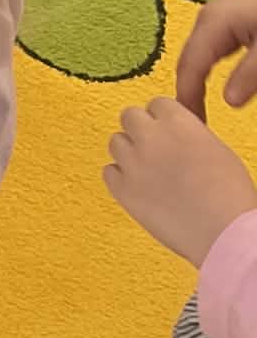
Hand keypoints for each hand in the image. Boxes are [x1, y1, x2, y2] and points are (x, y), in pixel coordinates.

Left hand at [104, 95, 256, 265]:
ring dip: (128, 152)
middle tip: (154, 148)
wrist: (225, 233)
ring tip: (146, 170)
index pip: (156, 104)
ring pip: (116, 142)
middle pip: (130, 116)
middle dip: (141, 130)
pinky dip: (119, 179)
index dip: (162, 119)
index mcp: (177, 122)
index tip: (167, 132)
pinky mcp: (123, 190)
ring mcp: (134, 162)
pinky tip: (136, 187)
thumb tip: (177, 135)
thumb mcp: (216, 149)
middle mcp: (151, 136)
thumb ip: (189, 134)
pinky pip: (108, 173)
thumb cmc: (230, 197)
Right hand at [179, 0, 256, 119]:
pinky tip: (211, 78)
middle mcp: (208, 17)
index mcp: (212, 22)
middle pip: (188, 59)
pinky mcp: (230, 17)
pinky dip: (206, 67)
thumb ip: (249, 75)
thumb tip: (229, 102)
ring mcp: (218, 15)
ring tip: (198, 105)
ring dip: (195, 79)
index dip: (188, 97)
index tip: (192, 123)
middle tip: (194, 119)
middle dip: (188, 90)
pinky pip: (209, 47)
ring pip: (197, 53)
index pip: (189, 66)